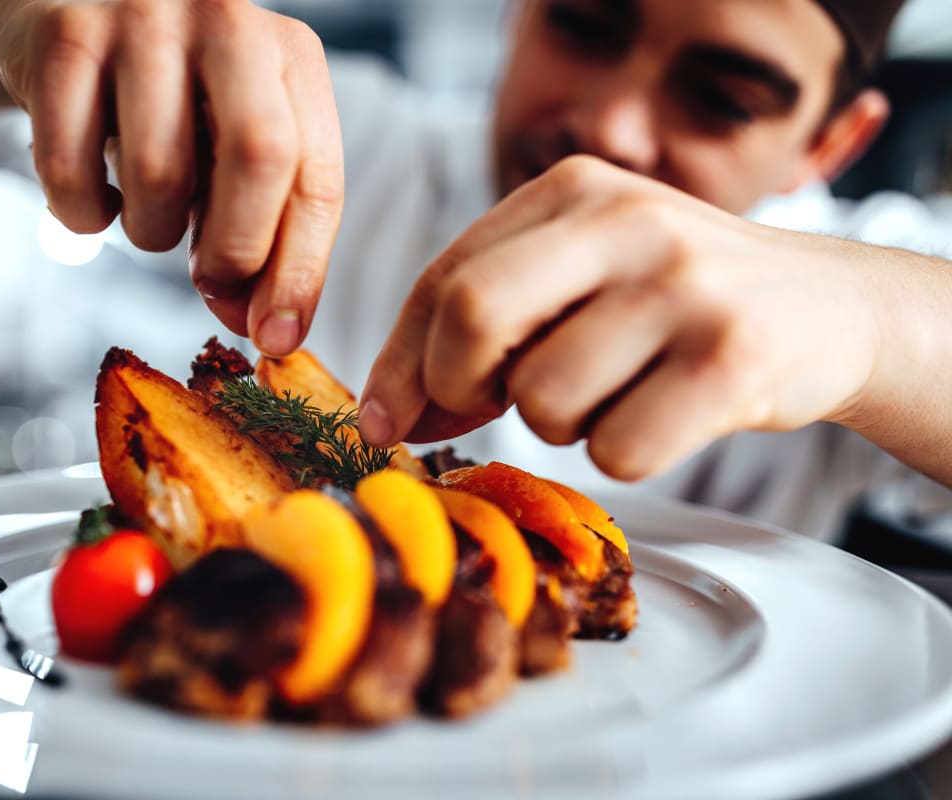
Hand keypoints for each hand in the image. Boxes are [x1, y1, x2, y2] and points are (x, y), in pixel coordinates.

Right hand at [0, 0, 343, 354]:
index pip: (316, 178)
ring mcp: (144, 18)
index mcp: (292, 57)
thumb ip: (261, 242)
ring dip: (149, 231)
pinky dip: (82, 212)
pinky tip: (93, 195)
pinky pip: (71, 169)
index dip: (300, 272)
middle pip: (258, 156)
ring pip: (158, 173)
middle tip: (209, 281)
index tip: (276, 338)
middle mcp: (228, 22)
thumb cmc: (175, 110)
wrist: (75, 27)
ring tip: (146, 212)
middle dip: (235, 249)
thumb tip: (266, 331)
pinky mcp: (64, 35)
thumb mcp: (234, 166)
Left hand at [358, 156, 885, 480]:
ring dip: (558, 425)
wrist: (829, 308)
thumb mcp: (583, 277)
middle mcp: (627, 221)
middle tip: (486, 408)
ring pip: (543, 399)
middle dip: (456, 386)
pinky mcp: (731, 358)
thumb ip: (491, 324)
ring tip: (612, 394)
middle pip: (473, 315)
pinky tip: (663, 415)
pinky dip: (621, 455)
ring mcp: (683, 286)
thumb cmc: (678, 301)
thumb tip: (396, 414)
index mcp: (573, 191)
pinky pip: (616, 450)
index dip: (399, 360)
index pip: (444, 277)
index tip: (383, 419)